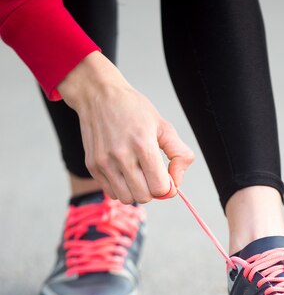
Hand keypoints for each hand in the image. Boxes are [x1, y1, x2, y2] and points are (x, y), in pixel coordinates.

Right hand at [57, 52, 194, 203]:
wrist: (98, 95)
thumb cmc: (133, 110)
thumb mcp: (164, 126)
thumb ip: (179, 155)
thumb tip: (176, 184)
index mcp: (143, 145)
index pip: (160, 187)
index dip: (167, 185)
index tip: (164, 175)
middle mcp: (121, 156)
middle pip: (144, 196)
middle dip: (152, 189)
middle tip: (150, 174)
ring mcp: (104, 162)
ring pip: (127, 198)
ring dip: (135, 191)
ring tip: (137, 174)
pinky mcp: (92, 166)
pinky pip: (111, 193)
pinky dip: (121, 188)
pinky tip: (123, 172)